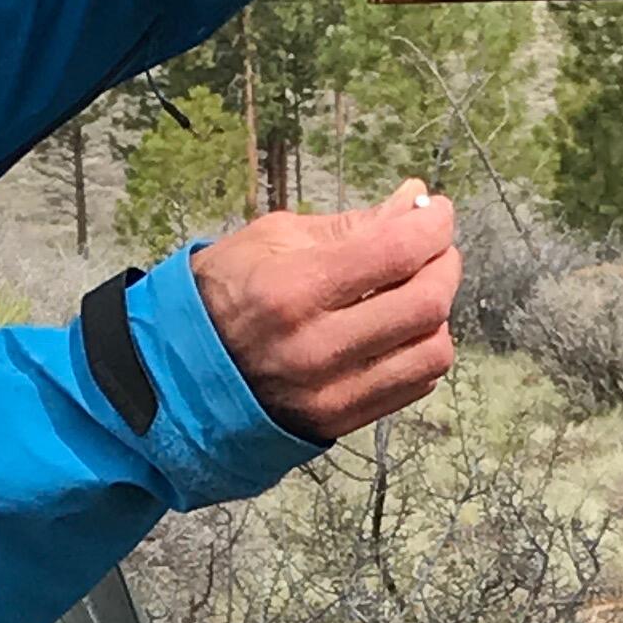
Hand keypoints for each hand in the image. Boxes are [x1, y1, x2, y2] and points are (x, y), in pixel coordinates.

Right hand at [193, 184, 461, 440]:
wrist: (178, 373)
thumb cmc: (223, 294)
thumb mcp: (273, 239)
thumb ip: (351, 225)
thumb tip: (415, 201)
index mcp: (292, 288)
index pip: (397, 251)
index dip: (434, 224)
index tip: (436, 211)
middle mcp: (314, 345)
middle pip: (427, 303)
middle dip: (444, 265)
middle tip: (432, 249)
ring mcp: (329, 391)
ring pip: (432, 351)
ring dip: (438, 314)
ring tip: (414, 293)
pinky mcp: (340, 420)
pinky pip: (415, 385)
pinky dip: (422, 350)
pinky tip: (400, 331)